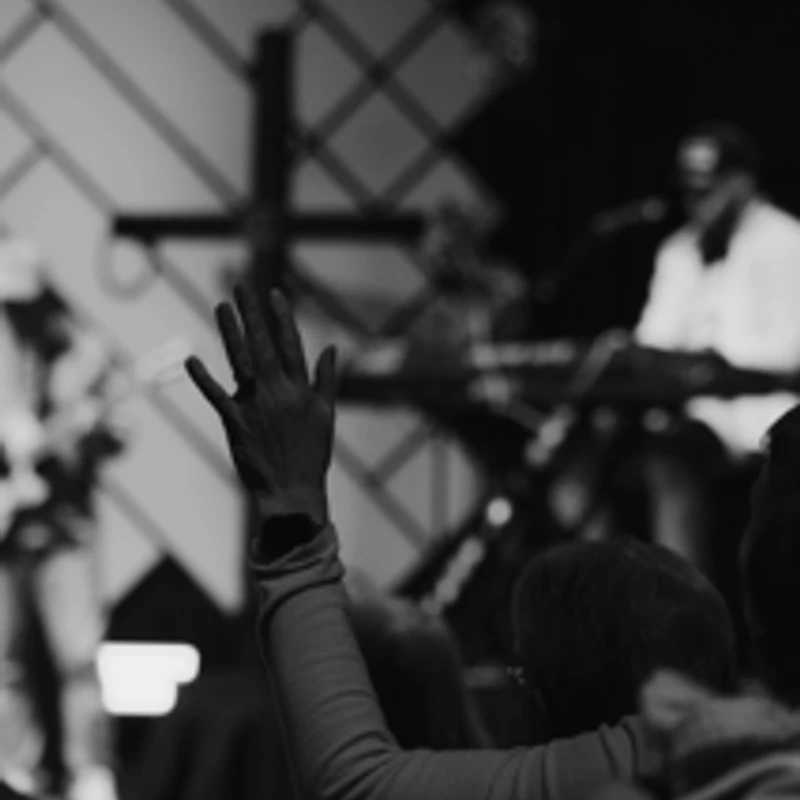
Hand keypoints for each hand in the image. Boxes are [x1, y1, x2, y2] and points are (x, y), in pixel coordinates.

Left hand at [185, 285, 336, 527]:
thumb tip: (331, 349)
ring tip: (221, 307)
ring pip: (239, 361)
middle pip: (262, 345)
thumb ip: (327, 380)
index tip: (273, 292)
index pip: (291, 344)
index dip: (281, 317)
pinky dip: (203, 378)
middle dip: (251, 314)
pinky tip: (192, 359)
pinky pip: (216, 396)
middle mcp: (276, 391)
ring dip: (229, 332)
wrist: (291, 492)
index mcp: (300, 389)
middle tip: (240, 287)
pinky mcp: (234, 422)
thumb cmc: (312, 454)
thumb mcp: (326, 415)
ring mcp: (253, 405)